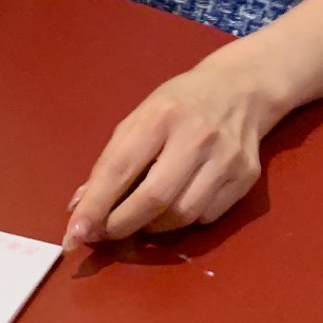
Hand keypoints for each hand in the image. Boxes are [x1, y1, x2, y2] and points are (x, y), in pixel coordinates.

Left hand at [63, 49, 285, 248]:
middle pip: (154, 199)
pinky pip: (207, 216)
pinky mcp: (246, 176)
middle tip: (105, 233)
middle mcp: (196, 136)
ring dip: (152, 227)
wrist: (240, 89)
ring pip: (182, 215)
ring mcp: (226, 157)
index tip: (75, 233)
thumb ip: (111, 160)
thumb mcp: (140, 118)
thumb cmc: (179, 105)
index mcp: (160, 115)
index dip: (96, 206)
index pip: (120, 168)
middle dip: (121, 225)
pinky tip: (175, 207)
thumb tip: (81, 206)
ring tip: (140, 218)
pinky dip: (183, 221)